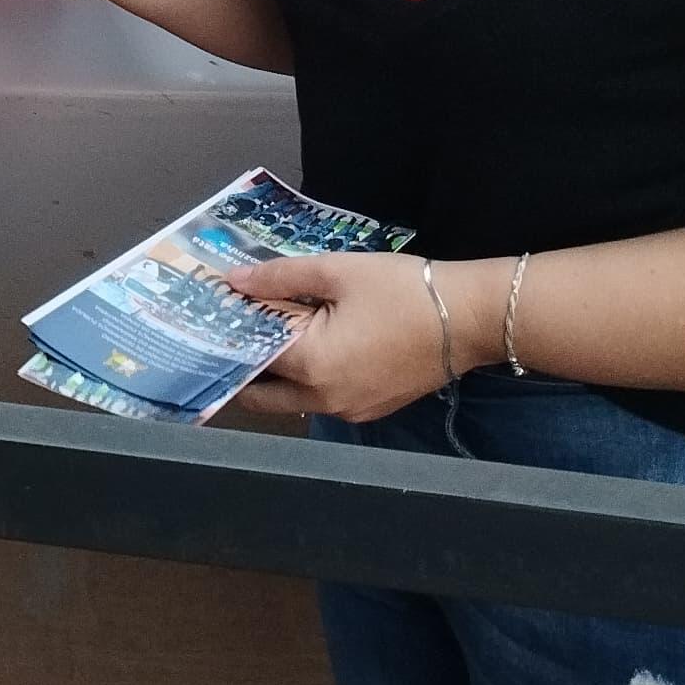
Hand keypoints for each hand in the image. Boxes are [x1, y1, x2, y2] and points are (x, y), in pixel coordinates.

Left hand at [223, 252, 462, 422]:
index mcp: (311, 366)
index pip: (249, 357)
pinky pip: (325, 400)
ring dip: (279, 374)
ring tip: (276, 332)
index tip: (214, 320)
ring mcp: (349, 412)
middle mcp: (324, 400)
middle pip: (263, 395)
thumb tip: (234, 281)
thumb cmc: (403, 290)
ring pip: (294, 400)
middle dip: (244, 367)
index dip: (229, 336)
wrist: (470, 318)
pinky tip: (317, 345)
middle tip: (238, 333)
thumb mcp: (338, 272)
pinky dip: (311, 379)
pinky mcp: (371, 411)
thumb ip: (280, 277)